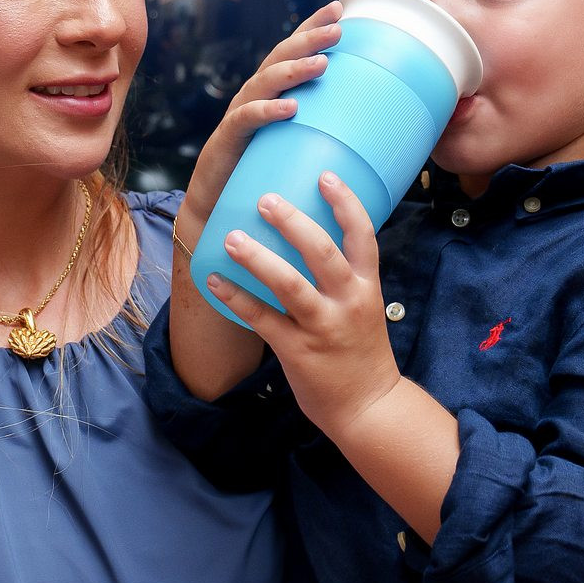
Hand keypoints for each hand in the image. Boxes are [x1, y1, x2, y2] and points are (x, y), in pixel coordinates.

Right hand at [176, 1, 342, 247]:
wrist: (218, 205)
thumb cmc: (262, 170)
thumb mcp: (294, 141)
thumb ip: (318, 126)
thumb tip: (367, 122)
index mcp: (272, 91)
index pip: (293, 50)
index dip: (312, 26)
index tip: (340, 8)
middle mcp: (255, 94)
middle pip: (281, 56)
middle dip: (309, 39)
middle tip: (338, 30)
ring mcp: (240, 112)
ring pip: (266, 81)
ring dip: (294, 69)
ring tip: (321, 63)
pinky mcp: (228, 137)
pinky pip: (248, 118)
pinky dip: (268, 111)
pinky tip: (290, 108)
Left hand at [202, 170, 399, 438]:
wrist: (369, 408)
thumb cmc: (361, 353)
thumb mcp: (364, 306)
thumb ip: (343, 276)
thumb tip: (309, 235)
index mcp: (367, 286)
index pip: (363, 235)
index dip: (345, 202)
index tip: (325, 174)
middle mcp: (348, 301)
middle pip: (323, 251)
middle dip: (293, 222)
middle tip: (265, 198)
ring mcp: (322, 326)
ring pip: (289, 284)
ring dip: (257, 257)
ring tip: (230, 237)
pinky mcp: (298, 350)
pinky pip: (262, 319)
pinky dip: (236, 298)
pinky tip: (214, 280)